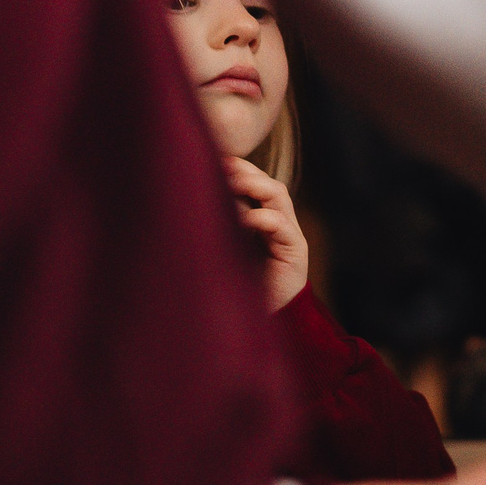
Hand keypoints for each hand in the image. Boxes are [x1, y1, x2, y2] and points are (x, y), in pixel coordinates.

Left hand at [224, 155, 308, 311]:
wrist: (255, 326)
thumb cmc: (233, 290)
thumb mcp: (220, 249)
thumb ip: (215, 224)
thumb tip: (190, 196)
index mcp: (260, 222)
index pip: (253, 184)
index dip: (236, 169)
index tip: (210, 158)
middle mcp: (277, 225)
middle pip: (267, 183)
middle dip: (245, 171)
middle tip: (220, 163)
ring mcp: (288, 237)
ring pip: (278, 195)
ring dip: (255, 185)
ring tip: (231, 182)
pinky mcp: (295, 253)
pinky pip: (282, 226)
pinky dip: (263, 218)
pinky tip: (244, 219)